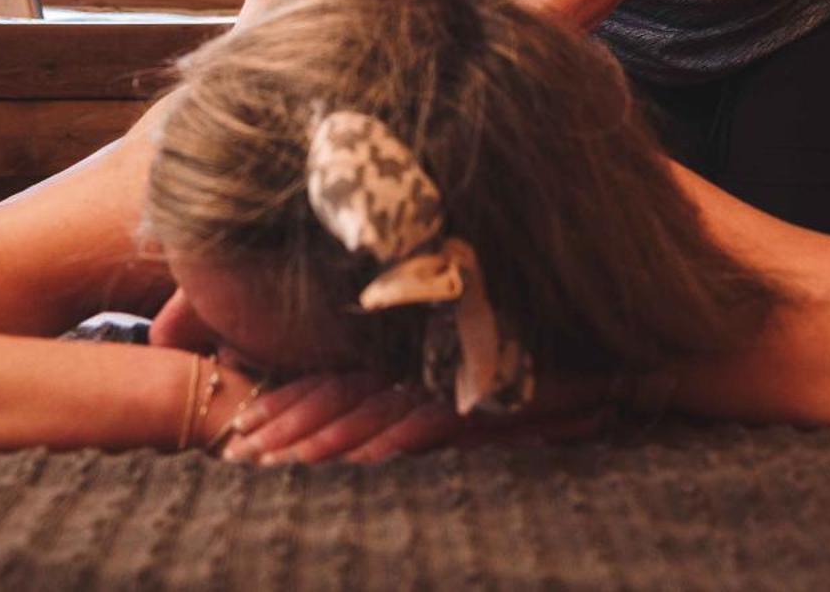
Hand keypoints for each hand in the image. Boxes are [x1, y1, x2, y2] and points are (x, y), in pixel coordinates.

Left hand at [221, 372, 611, 464]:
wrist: (595, 362)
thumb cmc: (524, 379)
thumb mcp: (453, 395)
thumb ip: (410, 411)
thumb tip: (362, 446)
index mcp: (401, 361)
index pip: (329, 383)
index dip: (282, 407)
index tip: (238, 433)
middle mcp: (413, 365)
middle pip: (333, 396)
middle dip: (281, 429)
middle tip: (234, 460)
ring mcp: (441, 379)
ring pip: (367, 410)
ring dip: (319, 442)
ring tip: (275, 469)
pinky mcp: (475, 396)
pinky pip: (423, 421)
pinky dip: (389, 443)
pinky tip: (357, 464)